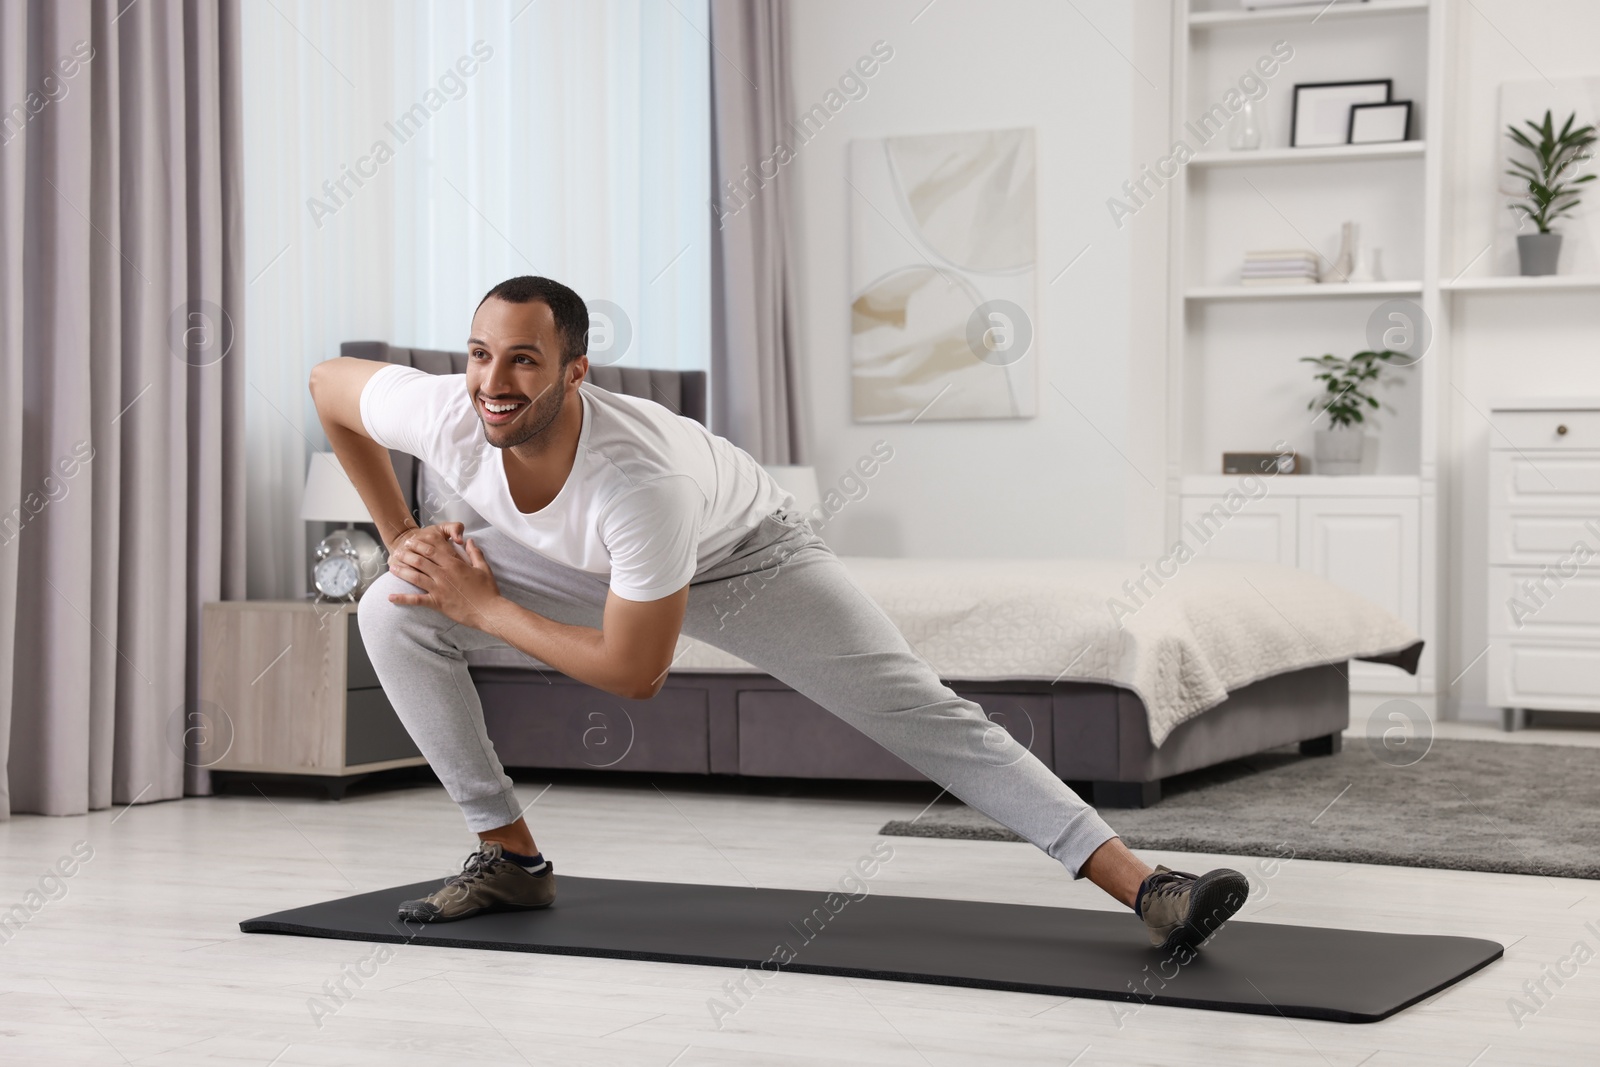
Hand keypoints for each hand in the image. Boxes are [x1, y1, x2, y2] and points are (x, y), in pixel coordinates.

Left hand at [385, 524, 502, 631]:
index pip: (432, 549)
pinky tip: (391, 597)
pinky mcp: (437, 602)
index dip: (419, 544)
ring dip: (402, 571)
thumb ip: (475, 553)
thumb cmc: (488, 590)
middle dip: (407, 554)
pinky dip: (403, 599)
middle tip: (397, 551)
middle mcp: (444, 574)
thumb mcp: (484, 568)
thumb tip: (470, 541)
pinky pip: (417, 600)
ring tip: (392, 567)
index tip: (411, 541)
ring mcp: (439, 588)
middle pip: (420, 560)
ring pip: (415, 576)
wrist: (489, 611)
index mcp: (454, 564)